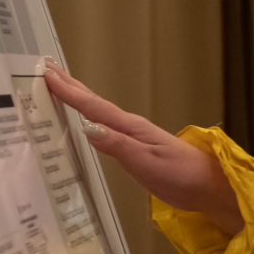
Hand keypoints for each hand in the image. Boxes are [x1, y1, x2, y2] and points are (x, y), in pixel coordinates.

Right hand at [44, 65, 242, 235]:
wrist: (206, 185)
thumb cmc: (180, 174)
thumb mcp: (147, 162)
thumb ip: (118, 146)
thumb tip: (87, 128)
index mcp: (130, 127)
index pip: (93, 106)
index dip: (69, 91)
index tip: (47, 74)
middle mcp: (128, 127)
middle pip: (94, 103)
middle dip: (70, 86)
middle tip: (48, 68)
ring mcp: (131, 137)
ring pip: (97, 113)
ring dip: (77, 100)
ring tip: (59, 88)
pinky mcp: (133, 150)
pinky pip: (103, 129)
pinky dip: (88, 120)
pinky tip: (82, 124)